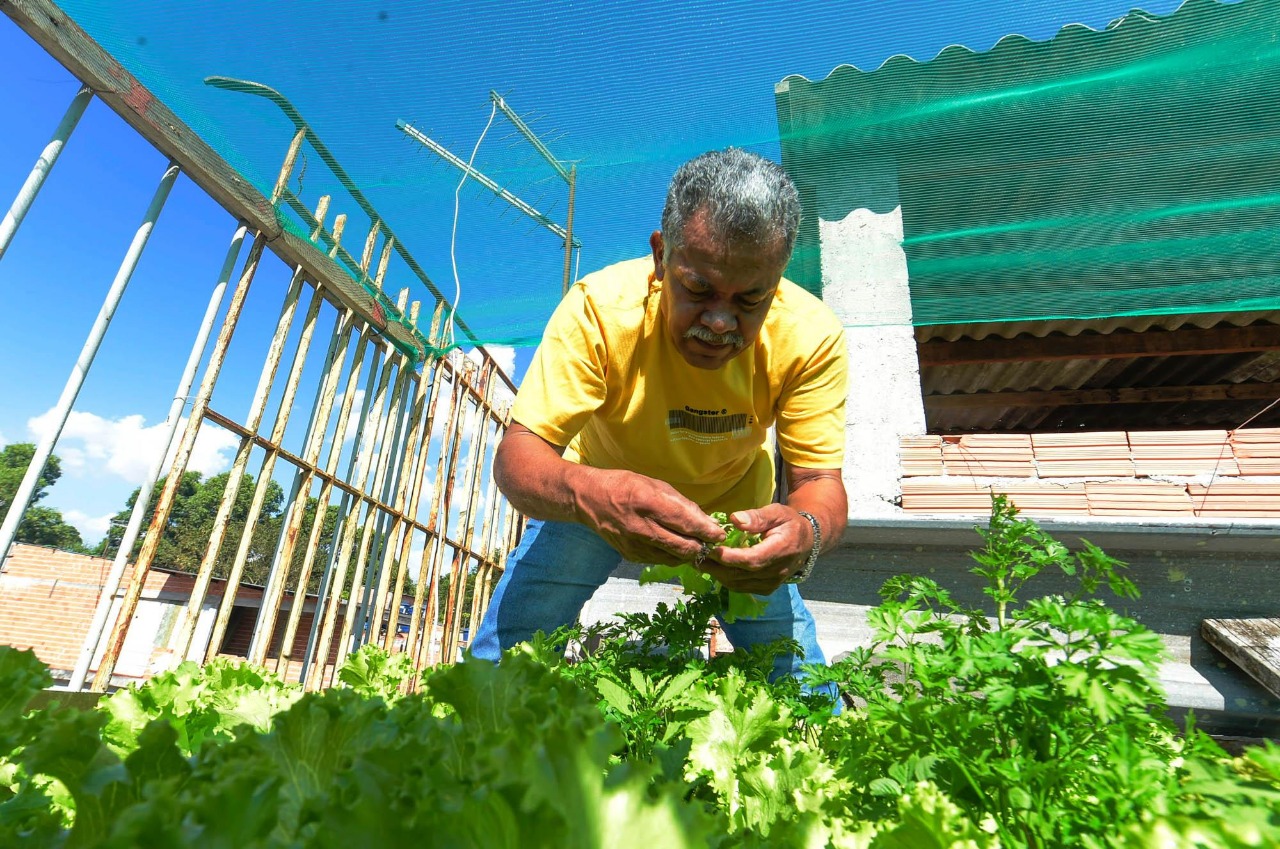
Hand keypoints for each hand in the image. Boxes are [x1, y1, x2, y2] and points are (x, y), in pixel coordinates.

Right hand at [574, 468, 725, 564]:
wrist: (588, 499)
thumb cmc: (625, 485)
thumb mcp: (654, 484)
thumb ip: (681, 504)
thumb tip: (706, 521)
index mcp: (647, 502)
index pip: (684, 522)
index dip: (706, 531)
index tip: (720, 535)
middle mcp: (640, 527)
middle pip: (682, 547)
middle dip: (702, 547)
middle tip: (712, 543)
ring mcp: (634, 545)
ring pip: (673, 558)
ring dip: (688, 553)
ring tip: (695, 543)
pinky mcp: (630, 556)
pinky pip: (660, 560)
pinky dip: (672, 554)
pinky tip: (674, 545)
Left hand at [699, 504, 812, 594]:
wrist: (806, 542)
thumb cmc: (789, 523)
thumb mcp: (777, 512)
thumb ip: (757, 517)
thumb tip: (734, 520)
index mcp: (781, 551)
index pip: (751, 559)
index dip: (729, 557)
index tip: (710, 549)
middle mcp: (777, 572)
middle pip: (741, 575)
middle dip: (716, 566)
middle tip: (696, 555)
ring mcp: (772, 583)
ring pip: (738, 584)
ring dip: (717, 574)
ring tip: (699, 561)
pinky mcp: (766, 588)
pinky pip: (742, 587)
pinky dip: (726, 580)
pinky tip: (714, 569)